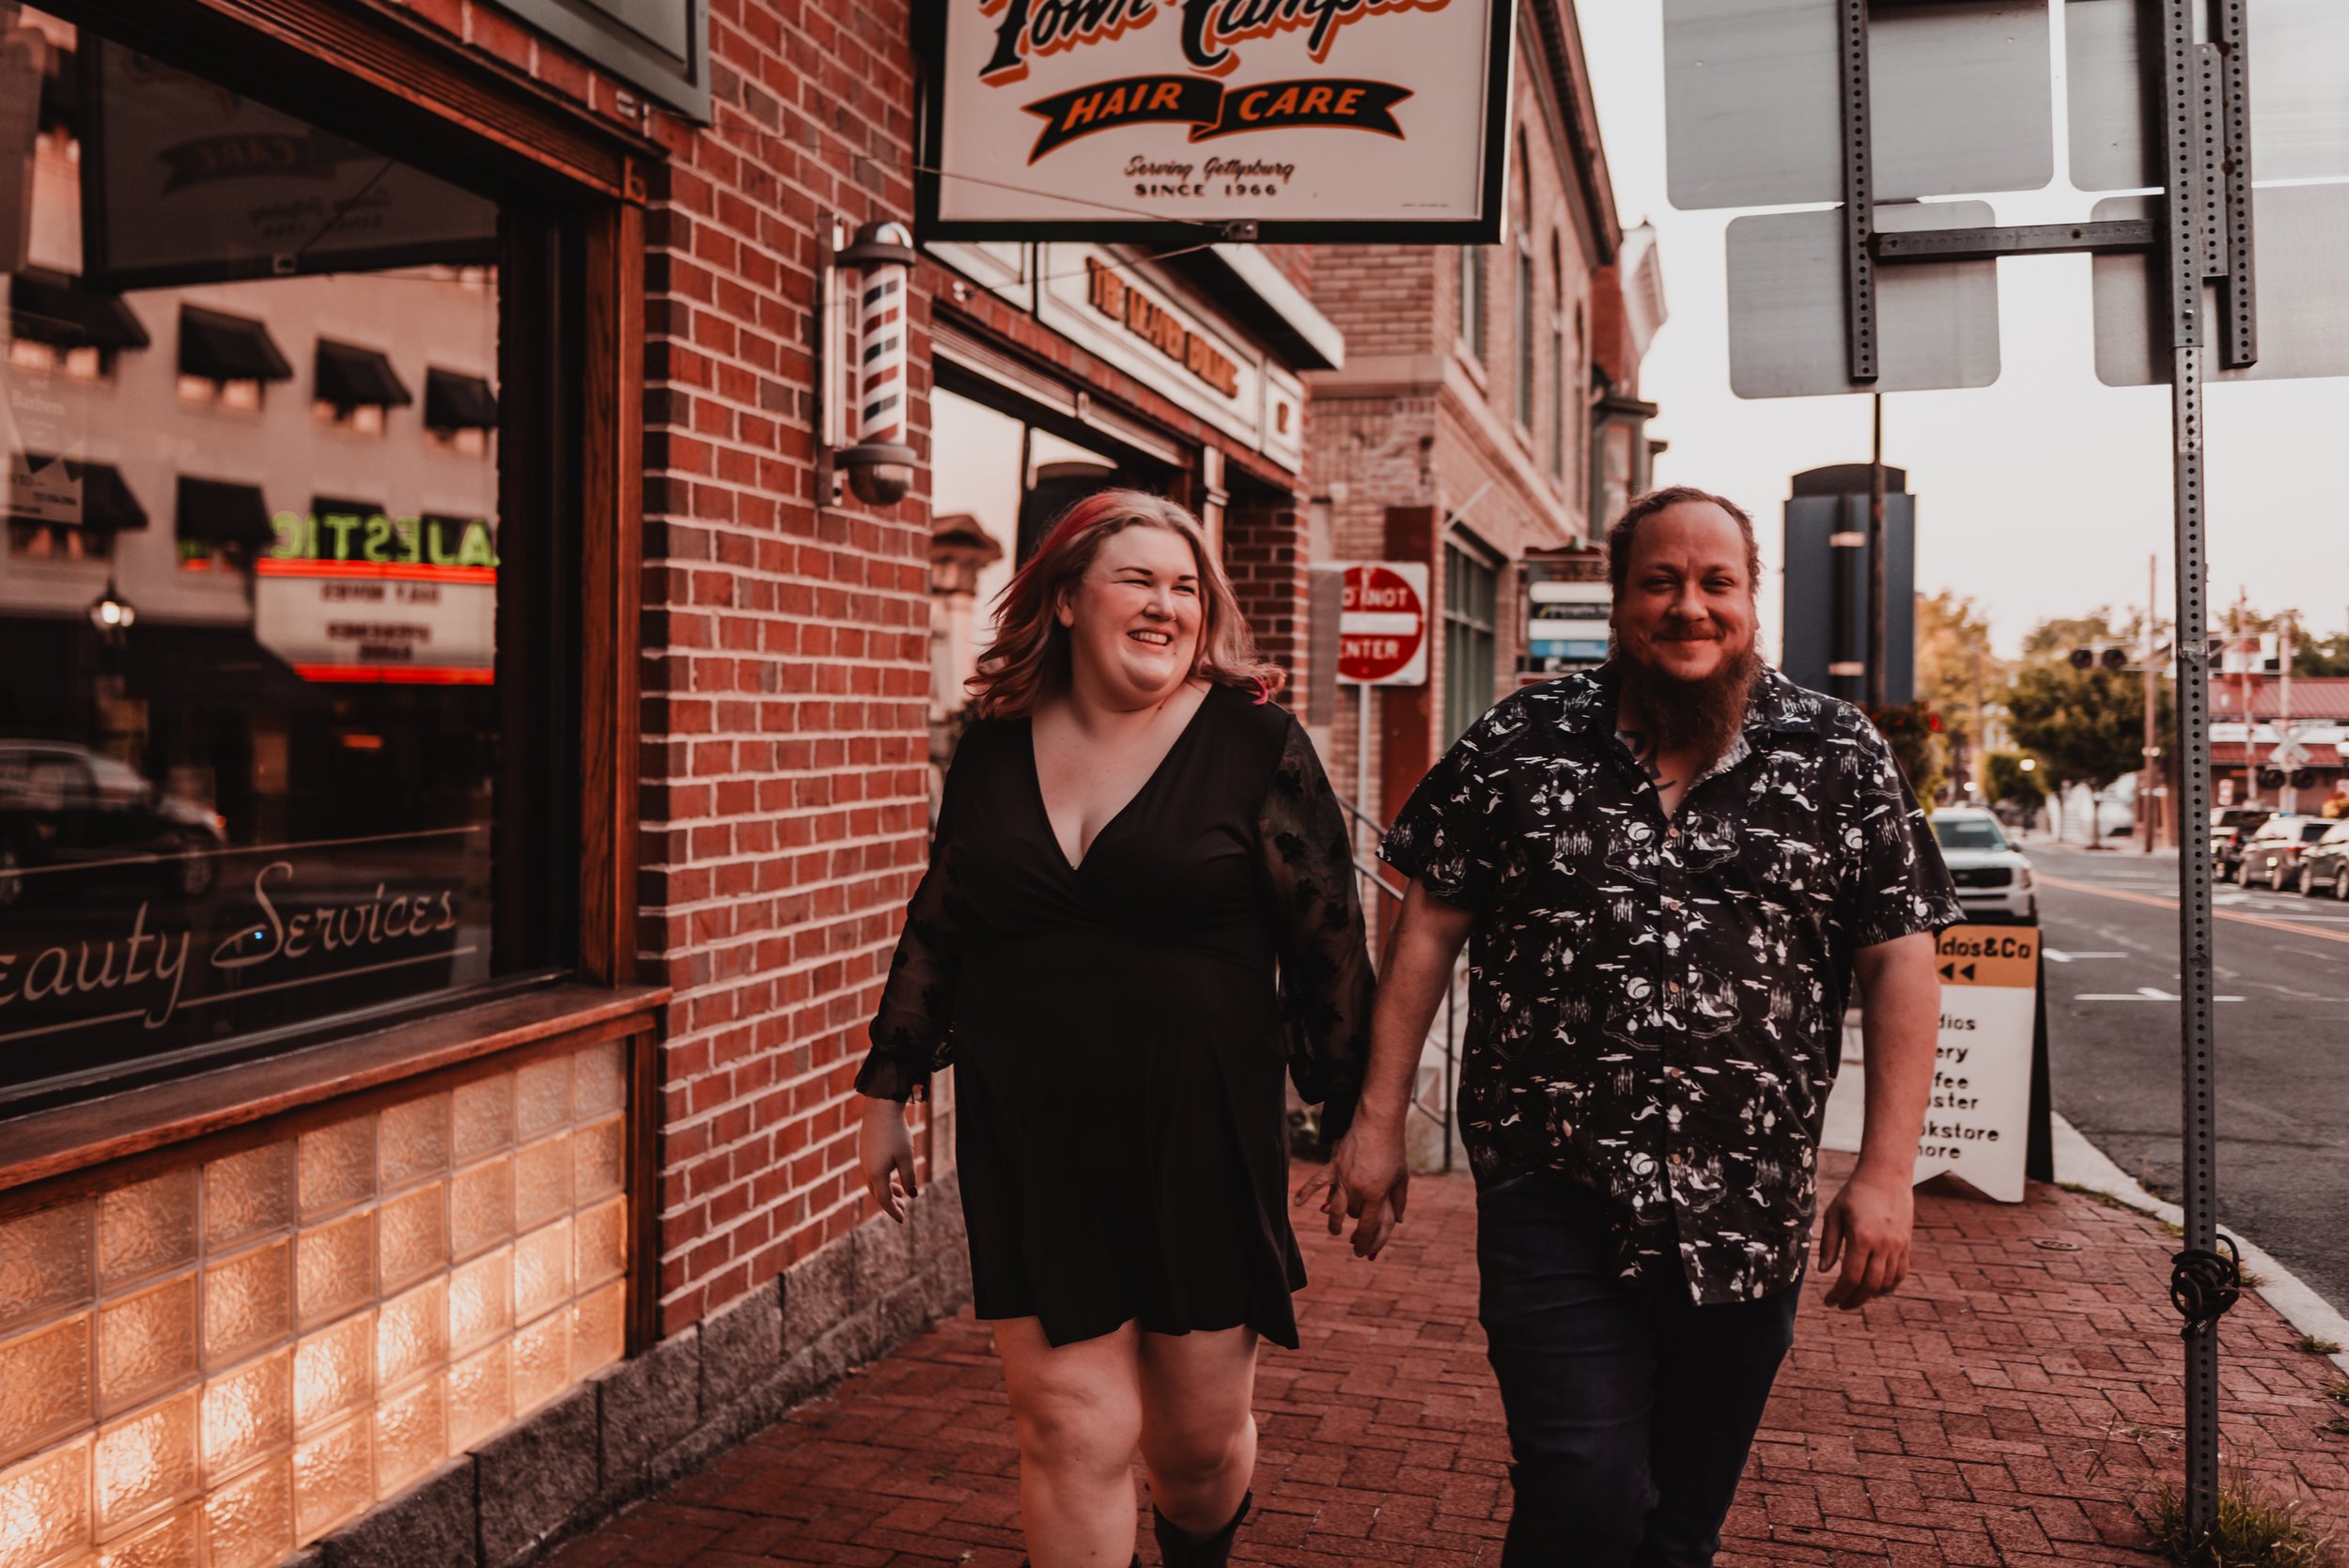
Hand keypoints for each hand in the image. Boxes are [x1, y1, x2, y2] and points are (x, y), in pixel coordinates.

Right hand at [858, 1097, 918, 1222]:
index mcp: (876, 1174)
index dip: (893, 1211)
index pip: (884, 1200)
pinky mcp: (866, 1151)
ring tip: (901, 1194)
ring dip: (887, 1191)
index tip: (902, 1219)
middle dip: (890, 1203)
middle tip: (902, 1210)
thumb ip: (909, 1178)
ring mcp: (865, 1159)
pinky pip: (872, 1172)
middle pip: (877, 1193)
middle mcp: (867, 1169)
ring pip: (874, 1183)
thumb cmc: (896, 1133)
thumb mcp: (906, 1157)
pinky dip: (883, 1180)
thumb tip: (912, 1195)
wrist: (881, 1108)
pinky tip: (892, 1175)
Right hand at [1296, 1117, 1409, 1259]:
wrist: (1378, 1124)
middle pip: (1353, 1215)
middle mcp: (1358, 1189)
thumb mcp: (1402, 1177)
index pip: (1368, 1226)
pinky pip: (1317, 1182)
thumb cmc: (1393, 1150)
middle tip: (1355, 1238)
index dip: (1365, 1242)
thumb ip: (1399, 1201)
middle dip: (1355, 1226)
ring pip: (1335, 1207)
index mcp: (1376, 1194)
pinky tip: (1298, 1203)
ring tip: (1335, 1231)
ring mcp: (1343, 1178)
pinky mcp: (1334, 1166)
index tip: (1362, 1252)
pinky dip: (1306, 1192)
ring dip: (1334, 1222)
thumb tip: (1398, 1221)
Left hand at [1817, 1165, 1913, 1309]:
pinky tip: (1875, 1288)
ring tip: (1855, 1297)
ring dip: (1870, 1295)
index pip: (1851, 1277)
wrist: (1886, 1176)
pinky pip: (1900, 1274)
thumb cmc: (1855, 1193)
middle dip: (1853, 1300)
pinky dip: (1888, 1286)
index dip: (1839, 1294)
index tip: (1828, 1302)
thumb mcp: (1834, 1214)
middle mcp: (1883, 1245)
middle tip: (1840, 1304)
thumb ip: (1829, 1244)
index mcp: (1862, 1237)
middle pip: (1870, 1286)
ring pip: (1887, 1283)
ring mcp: (1898, 1246)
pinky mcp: (1907, 1245)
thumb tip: (1824, 1271)